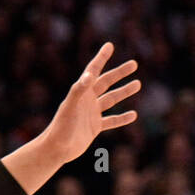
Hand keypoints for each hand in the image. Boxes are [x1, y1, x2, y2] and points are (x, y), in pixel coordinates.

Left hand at [43, 42, 140, 166]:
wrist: (56, 149)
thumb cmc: (61, 127)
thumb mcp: (70, 106)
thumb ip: (79, 90)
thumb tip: (90, 74)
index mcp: (81, 92)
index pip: (93, 70)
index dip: (101, 57)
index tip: (110, 45)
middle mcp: (87, 100)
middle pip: (107, 82)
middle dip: (120, 73)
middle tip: (134, 64)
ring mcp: (92, 113)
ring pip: (111, 99)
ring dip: (124, 91)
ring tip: (138, 84)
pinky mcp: (95, 127)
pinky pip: (112, 120)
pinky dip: (122, 118)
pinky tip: (133, 115)